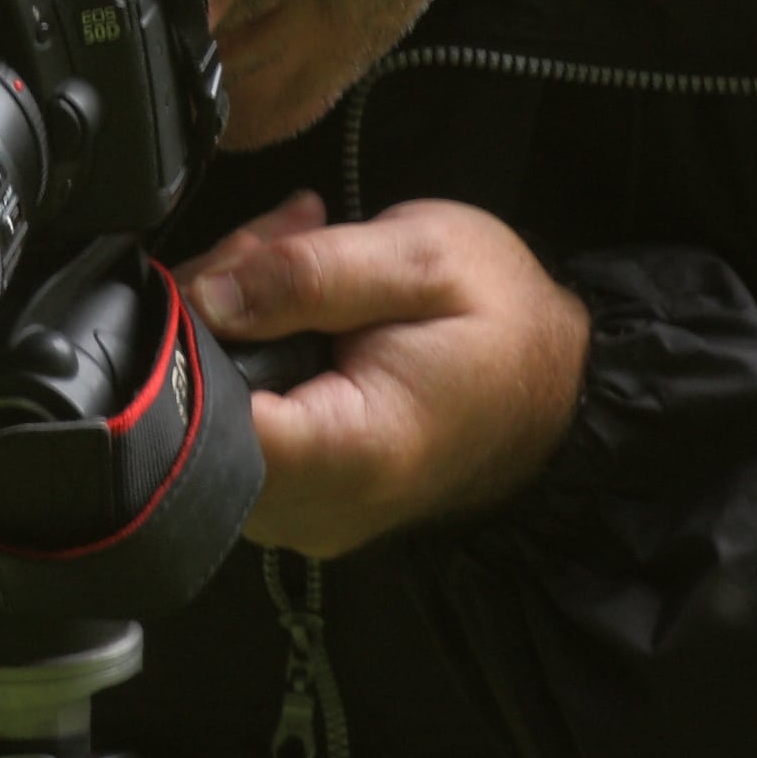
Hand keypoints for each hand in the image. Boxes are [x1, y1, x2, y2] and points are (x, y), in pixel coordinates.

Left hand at [179, 193, 590, 558]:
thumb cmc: (506, 321)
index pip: (203, 416)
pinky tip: (293, 309)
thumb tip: (205, 294)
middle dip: (211, 309)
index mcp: (350, 454)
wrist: (563, 387)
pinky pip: (233, 426)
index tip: (242, 262)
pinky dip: (248, 358)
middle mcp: (313, 509)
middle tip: (277, 242)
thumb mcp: (420, 258)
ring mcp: (299, 515)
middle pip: (194, 413)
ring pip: (203, 415)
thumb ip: (307, 273)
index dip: (193, 327)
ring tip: (295, 262)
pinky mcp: (294, 501)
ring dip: (229, 326)